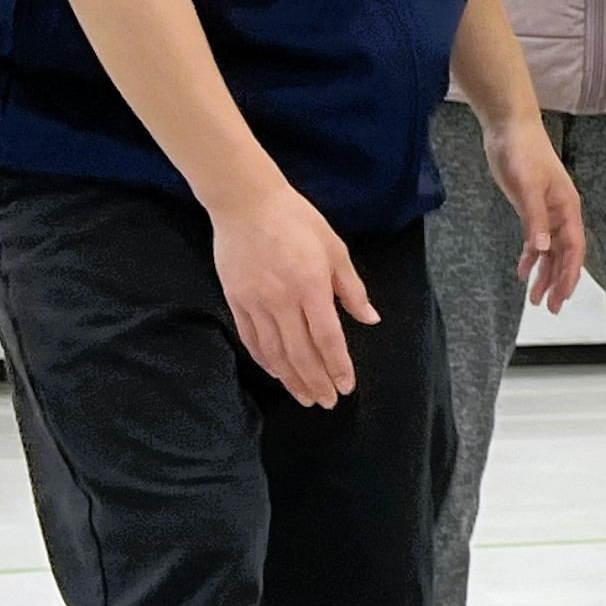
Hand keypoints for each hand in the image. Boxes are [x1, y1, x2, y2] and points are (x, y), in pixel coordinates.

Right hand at [208, 175, 376, 406]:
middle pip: (301, 352)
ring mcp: (255, 301)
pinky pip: (251, 338)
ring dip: (291, 378)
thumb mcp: (335, 249)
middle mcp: (282, 300)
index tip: (346, 386)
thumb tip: (370, 319)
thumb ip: (352, 289)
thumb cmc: (298, 220)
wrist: (246, 202)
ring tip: (305, 397)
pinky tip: (277, 373)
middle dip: (316, 381)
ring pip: (275, 351)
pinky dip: (265, 360)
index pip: (328, 338)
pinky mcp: (235, 299)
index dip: (338, 366)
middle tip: (328, 402)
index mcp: (312, 287)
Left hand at [480, 112, 586, 309]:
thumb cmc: (522, 152)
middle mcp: (561, 213)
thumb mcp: (526, 186)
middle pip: (564, 254)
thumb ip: (534, 218)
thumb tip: (541, 249)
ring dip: (545, 273)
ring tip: (535, 298)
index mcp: (567, 208)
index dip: (570, 274)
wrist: (509, 127)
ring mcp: (547, 211)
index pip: (573, 248)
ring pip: (550, 250)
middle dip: (559, 281)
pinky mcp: (531, 208)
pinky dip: (531, 256)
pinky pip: (535, 239)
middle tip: (549, 307)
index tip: (562, 297)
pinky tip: (523, 271)